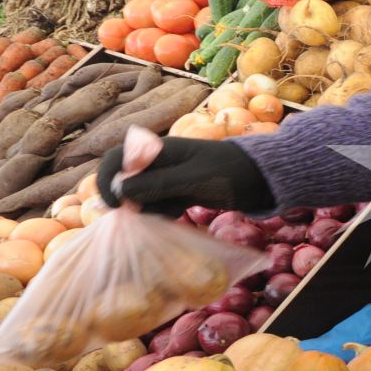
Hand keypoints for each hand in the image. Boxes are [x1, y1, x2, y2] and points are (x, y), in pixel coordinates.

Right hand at [96, 137, 272, 217]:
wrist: (263, 179)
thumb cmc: (230, 172)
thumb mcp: (193, 179)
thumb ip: (157, 184)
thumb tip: (120, 191)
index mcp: (158, 150)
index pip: (116, 159)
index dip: (108, 180)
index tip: (114, 205)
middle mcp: (158, 162)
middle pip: (124, 181)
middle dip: (125, 201)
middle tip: (137, 219)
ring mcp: (168, 178)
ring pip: (139, 197)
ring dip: (143, 211)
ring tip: (164, 218)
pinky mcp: (178, 193)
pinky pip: (157, 206)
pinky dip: (159, 215)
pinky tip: (172, 220)